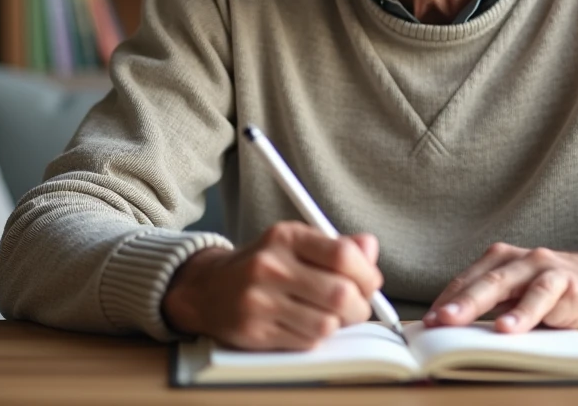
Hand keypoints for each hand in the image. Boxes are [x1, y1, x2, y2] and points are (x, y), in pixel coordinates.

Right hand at [161, 221, 382, 349]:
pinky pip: (306, 342)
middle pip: (340, 294)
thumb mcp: (295, 243)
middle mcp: (270, 266)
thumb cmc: (261, 265)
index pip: (343, 255)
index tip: (369, 282)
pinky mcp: (255, 332)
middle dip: (359, 306)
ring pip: (327, 324)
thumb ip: (336, 245)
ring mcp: (260, 301)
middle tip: (356, 306)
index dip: (367, 274)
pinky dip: (314, 337)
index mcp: (285, 236)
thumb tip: (370, 248)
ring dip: (337, 325)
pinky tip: (303, 324)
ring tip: (328, 315)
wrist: (207, 289)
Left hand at [423, 244, 577, 342]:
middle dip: (453, 301)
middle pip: (480, 280)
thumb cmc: (567, 298)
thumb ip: (499, 309)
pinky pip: (542, 297)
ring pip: (504, 282)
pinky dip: (523, 313)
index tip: (423, 324)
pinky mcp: (570, 285)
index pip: (467, 281)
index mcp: (505, 261)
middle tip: (430, 322)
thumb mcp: (527, 300)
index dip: (444, 301)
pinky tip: (508, 328)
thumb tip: (459, 334)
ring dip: (476, 303)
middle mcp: (521, 259)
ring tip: (455, 322)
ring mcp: (545, 268)